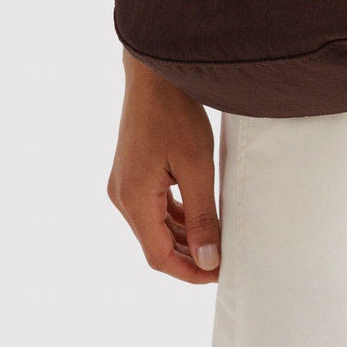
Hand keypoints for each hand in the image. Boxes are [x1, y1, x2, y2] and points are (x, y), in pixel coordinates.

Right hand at [107, 53, 221, 282]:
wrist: (155, 72)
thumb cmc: (176, 113)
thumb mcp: (197, 167)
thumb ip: (203, 216)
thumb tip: (208, 260)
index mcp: (134, 200)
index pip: (159, 256)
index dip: (189, 271)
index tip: (219, 274)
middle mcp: (123, 196)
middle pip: (155, 243)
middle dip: (189, 256)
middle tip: (223, 260)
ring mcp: (125, 182)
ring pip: (156, 224)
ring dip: (184, 236)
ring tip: (216, 241)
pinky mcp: (133, 170)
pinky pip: (155, 204)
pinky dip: (177, 215)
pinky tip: (200, 216)